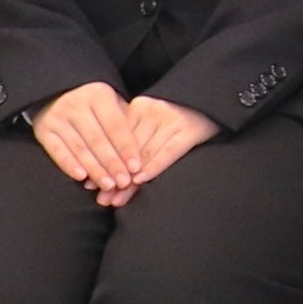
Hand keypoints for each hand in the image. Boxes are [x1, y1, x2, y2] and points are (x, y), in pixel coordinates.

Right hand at [30, 81, 142, 197]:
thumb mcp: (112, 104)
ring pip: (79, 148)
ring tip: (108, 185)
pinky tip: (82, 178)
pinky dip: (69, 165)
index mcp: (99, 95)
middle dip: (113, 164)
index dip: (127, 148)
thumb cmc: (94, 104)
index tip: (136, 167)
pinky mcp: (43, 130)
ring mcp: (58, 117)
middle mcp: (77, 104)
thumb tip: (140, 156)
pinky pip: (57, 151)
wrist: (56, 93)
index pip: (116, 126)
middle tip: (124, 182)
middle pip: (98, 140)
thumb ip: (125, 124)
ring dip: (95, 170)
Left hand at [104, 95, 220, 204]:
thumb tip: (102, 171)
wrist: (212, 103)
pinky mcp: (190, 130)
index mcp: (139, 106)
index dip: (105, 164)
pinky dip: (154, 167)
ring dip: (130, 180)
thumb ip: (131, 140)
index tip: (91, 185)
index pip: (117, 142)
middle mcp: (153, 110)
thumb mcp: (150, 122)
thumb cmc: (177, 118)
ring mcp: (172, 119)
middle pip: (129, 151)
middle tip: (103, 199)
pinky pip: (168, 152)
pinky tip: (142, 180)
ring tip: (117, 200)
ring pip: (145, 155)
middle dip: (115, 177)